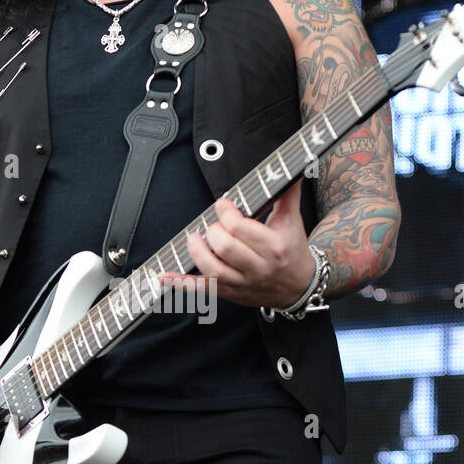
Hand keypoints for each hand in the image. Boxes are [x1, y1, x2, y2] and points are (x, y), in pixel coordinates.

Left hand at [161, 181, 313, 307]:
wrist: (298, 287)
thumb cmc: (291, 251)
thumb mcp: (292, 222)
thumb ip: (287, 195)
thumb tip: (293, 170)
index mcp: (273, 247)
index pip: (241, 228)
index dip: (225, 212)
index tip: (222, 205)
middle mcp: (258, 267)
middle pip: (225, 247)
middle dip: (213, 230)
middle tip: (213, 225)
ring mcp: (243, 283)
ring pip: (212, 270)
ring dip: (196, 251)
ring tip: (194, 238)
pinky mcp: (230, 293)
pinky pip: (202, 290)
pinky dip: (181, 283)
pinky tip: (165, 276)